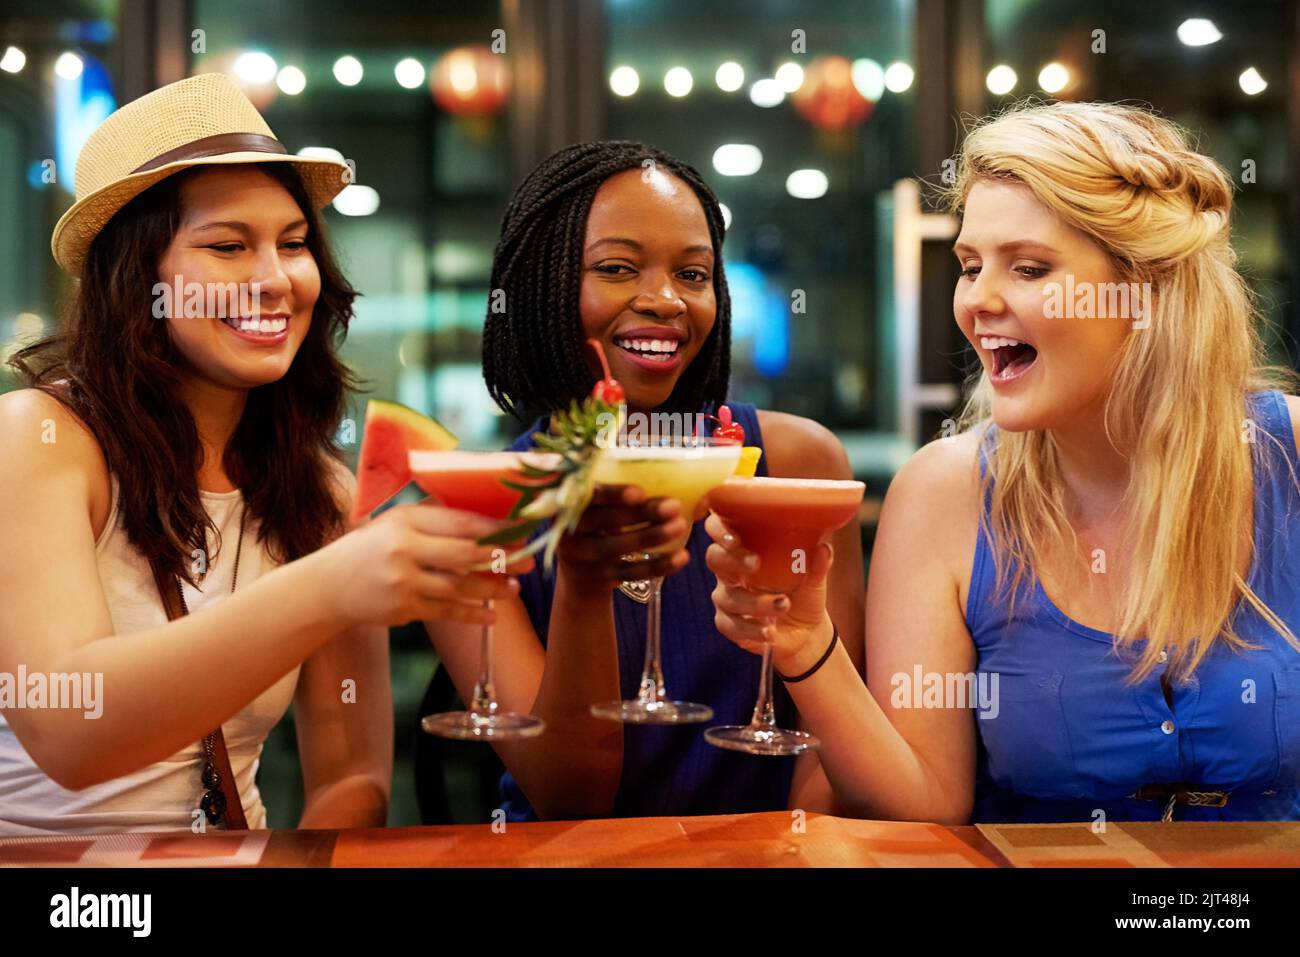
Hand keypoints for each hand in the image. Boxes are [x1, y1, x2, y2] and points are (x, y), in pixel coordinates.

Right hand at [320, 502, 534, 627]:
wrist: (328, 586)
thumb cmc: (370, 549)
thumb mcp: (395, 524)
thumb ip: (434, 521)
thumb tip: (486, 521)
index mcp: (405, 520)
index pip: (461, 522)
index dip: (495, 527)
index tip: (521, 530)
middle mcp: (404, 549)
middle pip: (465, 554)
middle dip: (502, 558)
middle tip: (529, 560)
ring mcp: (403, 581)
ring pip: (460, 587)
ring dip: (492, 589)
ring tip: (515, 589)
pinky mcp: (403, 609)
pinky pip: (446, 613)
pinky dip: (471, 615)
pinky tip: (492, 616)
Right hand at [557, 484, 689, 585]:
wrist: (580, 576)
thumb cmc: (597, 527)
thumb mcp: (596, 507)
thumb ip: (617, 493)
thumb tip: (670, 478)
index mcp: (567, 502)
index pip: (587, 495)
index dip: (612, 494)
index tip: (640, 493)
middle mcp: (568, 529)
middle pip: (604, 520)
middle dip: (641, 513)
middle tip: (674, 506)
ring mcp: (580, 557)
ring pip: (615, 547)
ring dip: (651, 536)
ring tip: (680, 525)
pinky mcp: (597, 578)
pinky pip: (629, 572)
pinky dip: (658, 565)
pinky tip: (681, 557)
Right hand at [704, 511, 834, 673]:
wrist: (806, 633)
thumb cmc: (803, 594)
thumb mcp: (813, 579)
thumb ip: (817, 565)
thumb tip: (824, 548)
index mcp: (746, 550)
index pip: (720, 529)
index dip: (719, 530)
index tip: (736, 537)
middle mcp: (730, 571)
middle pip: (715, 558)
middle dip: (733, 559)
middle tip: (756, 563)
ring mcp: (726, 597)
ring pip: (728, 597)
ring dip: (756, 602)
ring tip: (784, 605)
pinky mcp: (728, 624)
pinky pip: (730, 625)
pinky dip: (750, 630)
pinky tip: (769, 631)